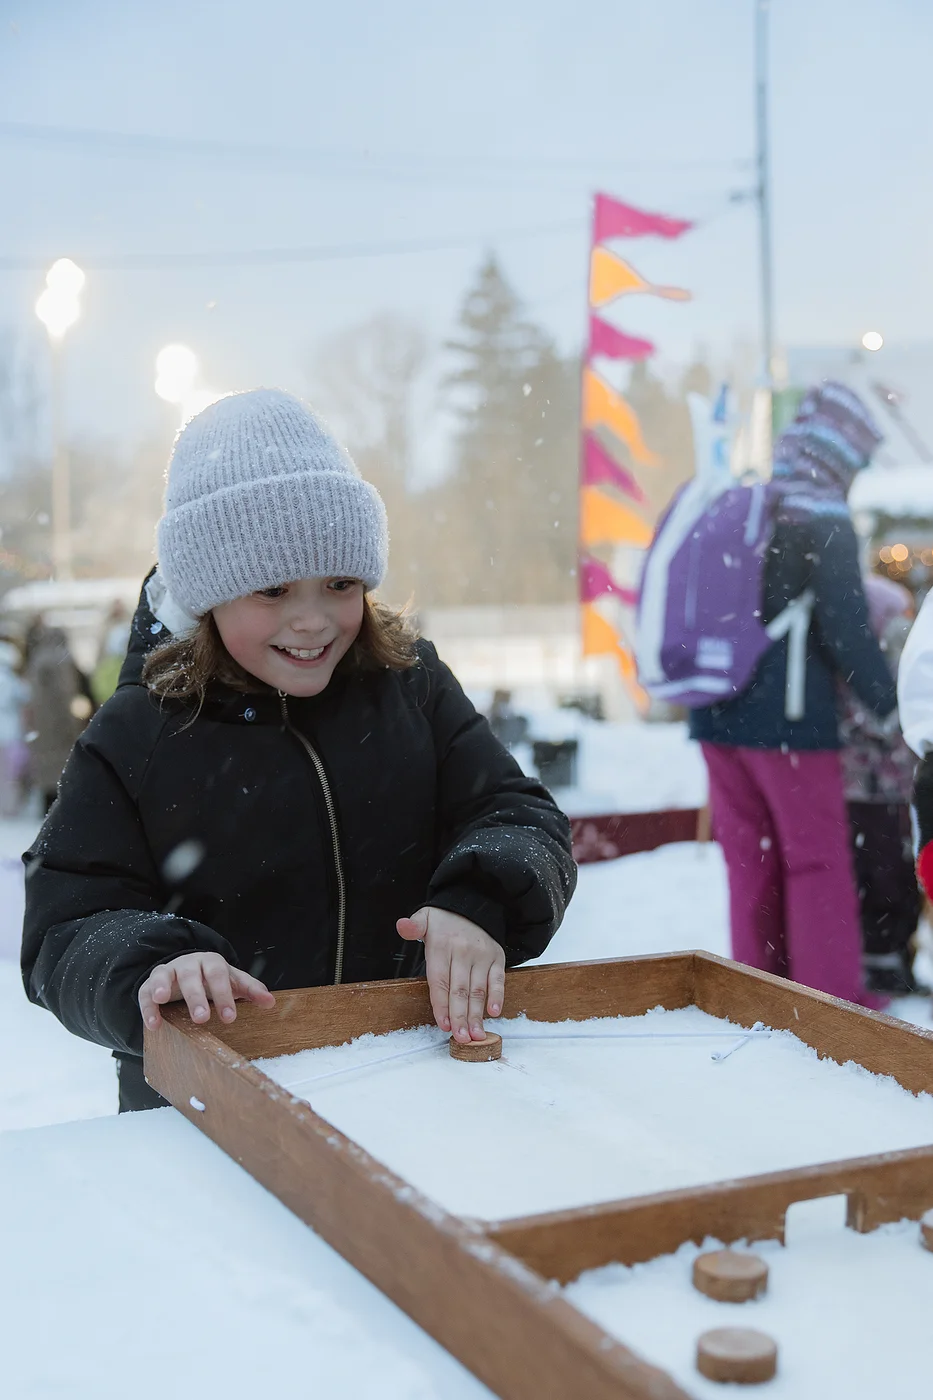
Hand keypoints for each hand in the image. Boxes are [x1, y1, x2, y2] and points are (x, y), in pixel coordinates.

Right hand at [139, 951, 274, 1029]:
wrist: (187, 972)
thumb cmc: (213, 979)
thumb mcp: (232, 982)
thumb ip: (250, 989)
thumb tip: (271, 1002)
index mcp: (211, 962)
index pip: (218, 974)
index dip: (223, 994)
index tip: (229, 1017)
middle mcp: (189, 964)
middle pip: (191, 976)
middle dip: (196, 996)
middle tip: (202, 1018)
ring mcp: (168, 972)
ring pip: (164, 975)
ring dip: (162, 987)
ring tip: (161, 999)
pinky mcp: (150, 985)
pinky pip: (145, 993)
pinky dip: (147, 1007)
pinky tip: (153, 1024)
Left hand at [396, 907, 504, 1043]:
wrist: (473, 906)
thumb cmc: (444, 921)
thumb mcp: (425, 918)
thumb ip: (413, 926)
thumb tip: (402, 926)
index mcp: (443, 946)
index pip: (440, 980)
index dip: (441, 1004)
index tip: (443, 1024)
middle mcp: (463, 952)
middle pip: (460, 990)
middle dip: (460, 1016)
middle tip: (460, 1037)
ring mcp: (482, 956)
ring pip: (478, 989)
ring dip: (477, 1014)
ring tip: (475, 1035)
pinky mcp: (497, 958)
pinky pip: (498, 979)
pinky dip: (498, 996)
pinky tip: (494, 1012)